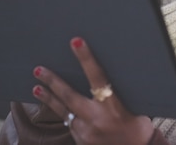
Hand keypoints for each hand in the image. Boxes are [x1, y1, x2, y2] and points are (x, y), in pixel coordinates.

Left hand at [32, 37, 154, 144]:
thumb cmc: (139, 131)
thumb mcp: (137, 111)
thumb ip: (121, 96)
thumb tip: (111, 74)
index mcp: (113, 108)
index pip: (97, 78)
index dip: (86, 59)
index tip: (76, 42)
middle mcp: (96, 119)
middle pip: (69, 96)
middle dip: (53, 81)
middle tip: (38, 70)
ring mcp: (85, 132)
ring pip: (63, 112)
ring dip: (49, 99)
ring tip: (36, 87)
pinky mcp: (80, 141)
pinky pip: (69, 123)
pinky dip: (62, 113)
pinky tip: (54, 105)